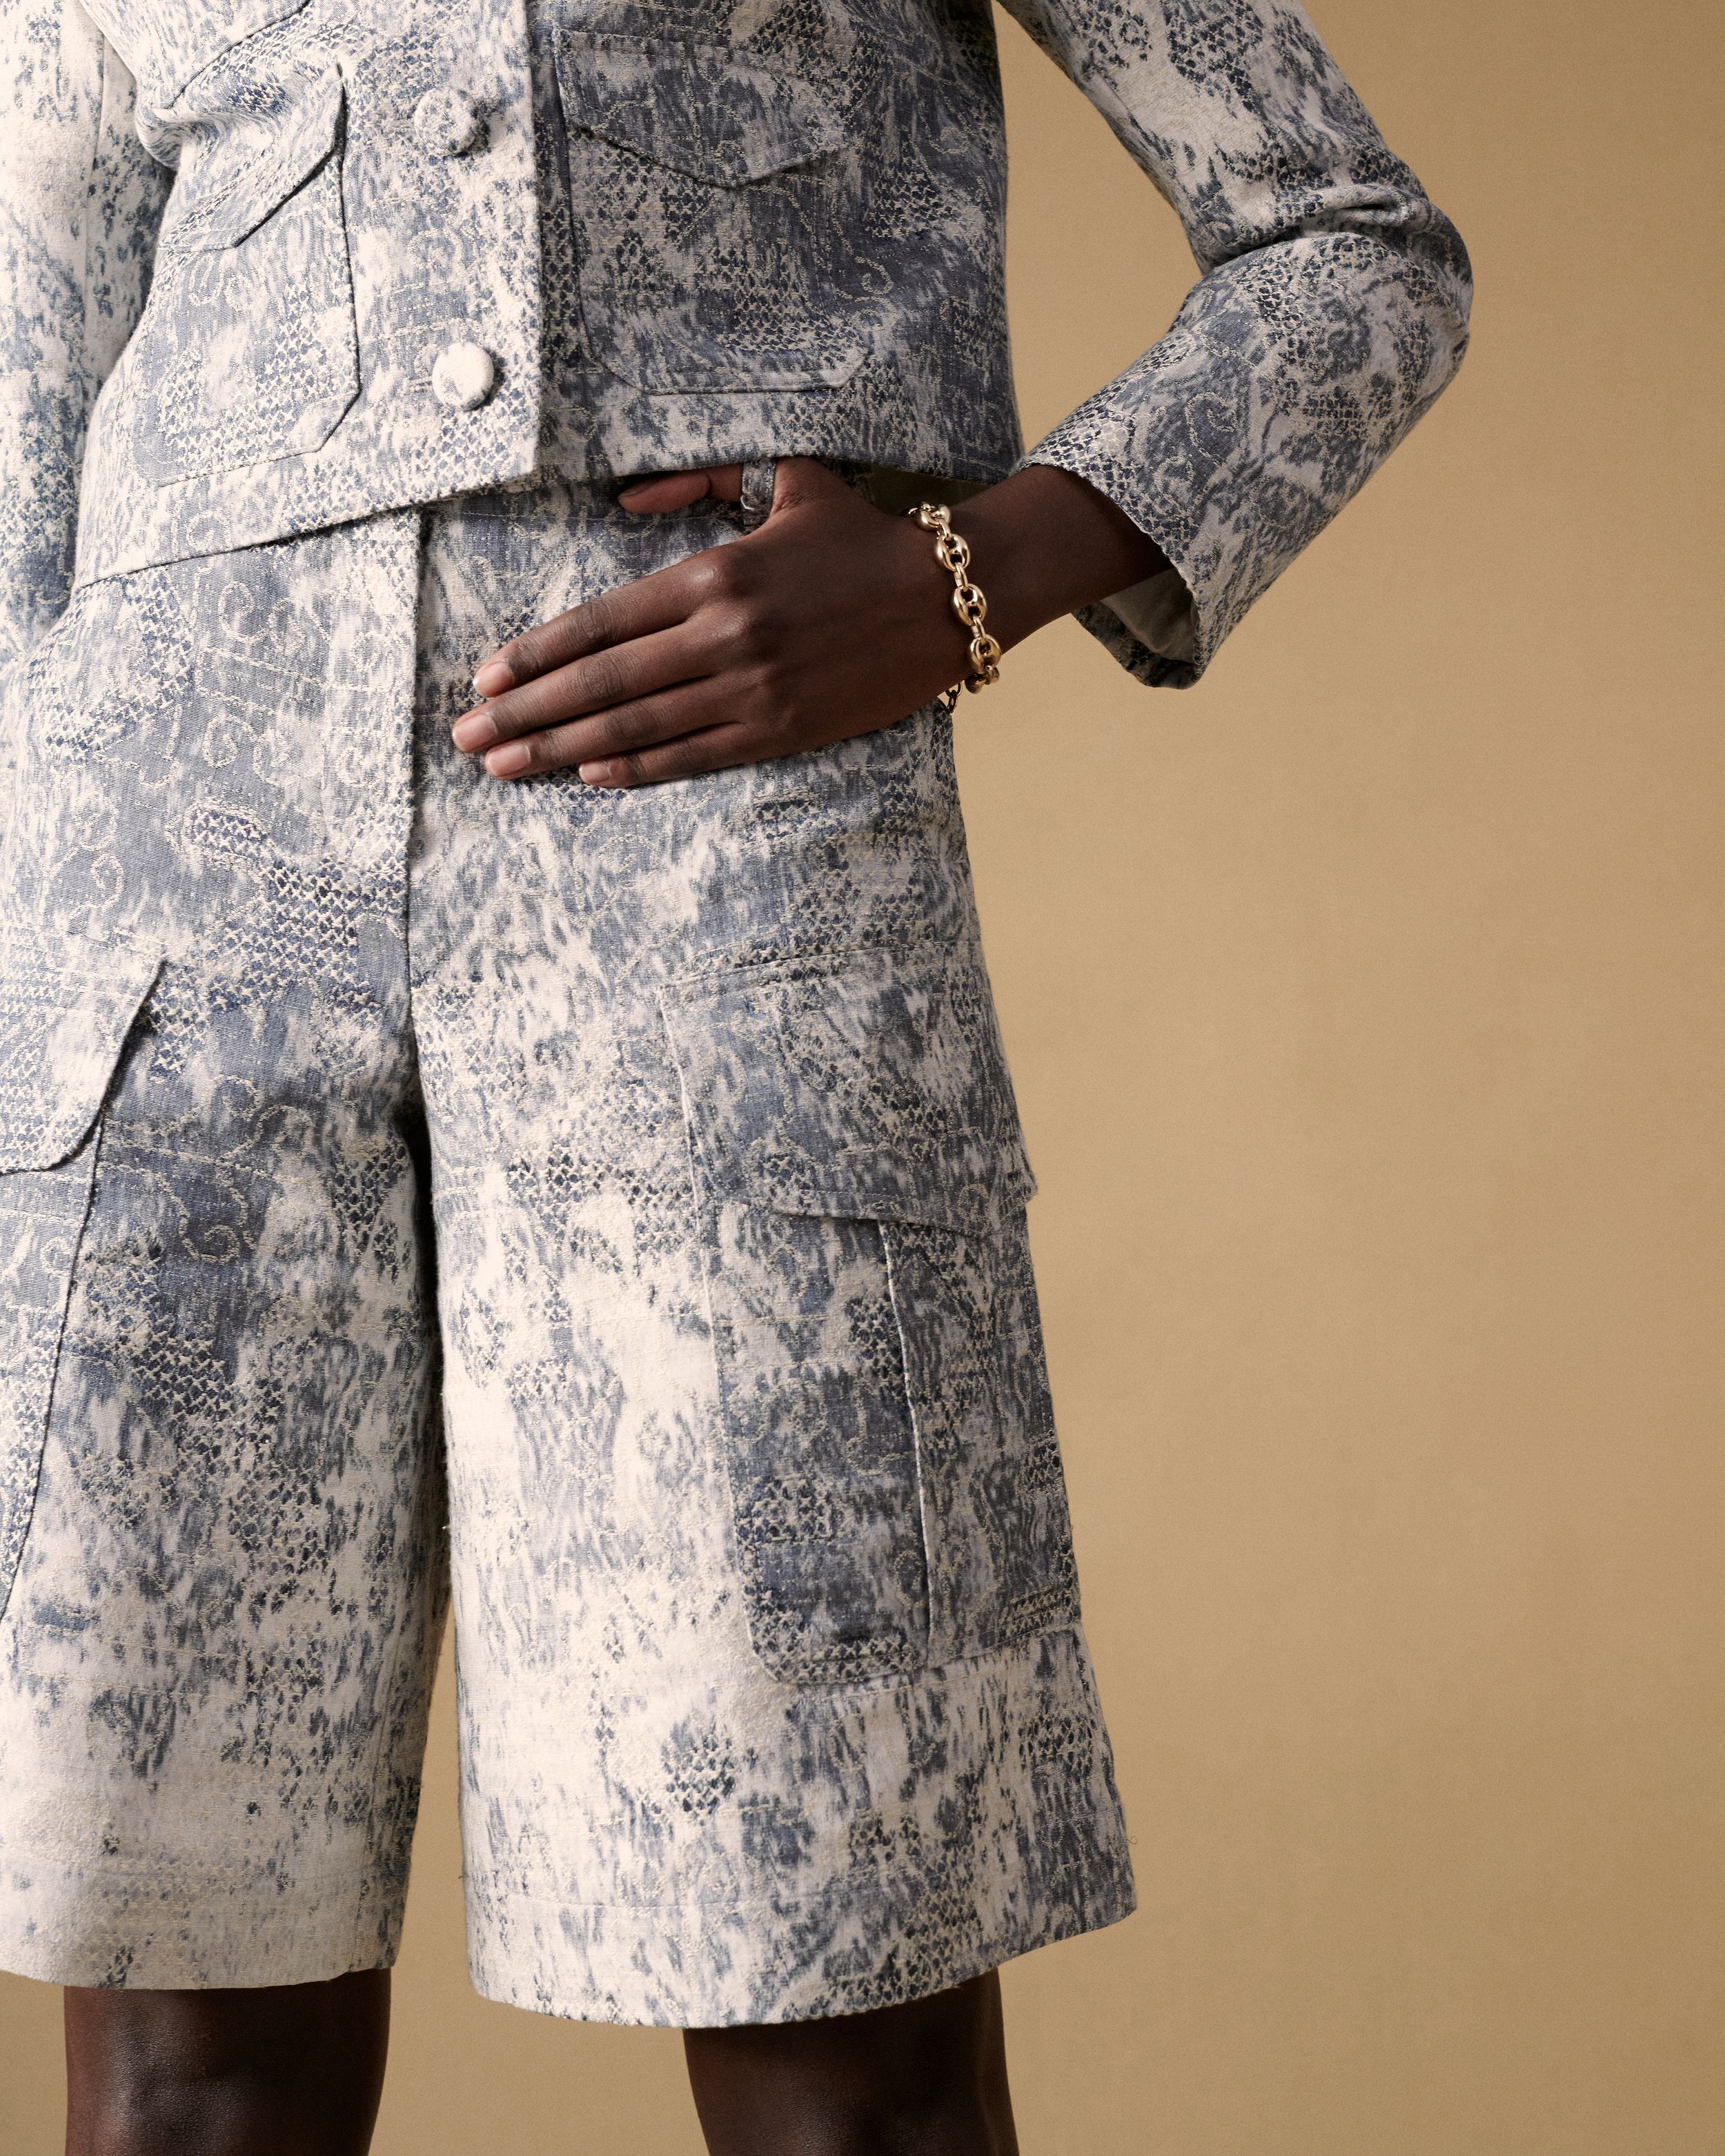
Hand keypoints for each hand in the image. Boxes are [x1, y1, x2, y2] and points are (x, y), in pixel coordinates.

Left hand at [452, 456, 1166, 785]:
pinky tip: (589, 776)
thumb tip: (623, 505)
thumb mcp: (785, 476)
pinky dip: (637, 767)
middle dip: (526, 714)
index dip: (537, 655)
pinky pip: (695, 755)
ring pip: (637, 726)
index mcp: (716, 573)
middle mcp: (725, 635)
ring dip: (562, 751)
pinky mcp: (784, 730)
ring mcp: (753, 689)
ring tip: (507, 769)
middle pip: (602, 682)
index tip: (486, 678)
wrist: (953, 594)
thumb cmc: (863, 535)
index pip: (602, 622)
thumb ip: (697, 476)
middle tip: (469, 740)